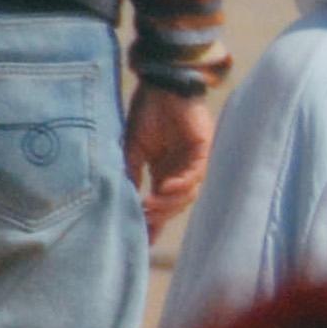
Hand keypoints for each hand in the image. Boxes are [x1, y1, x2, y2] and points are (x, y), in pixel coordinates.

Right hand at [127, 84, 210, 211]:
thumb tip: (123, 199)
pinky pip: (196, 173)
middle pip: (175, 203)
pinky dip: (182, 182)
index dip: (153, 222)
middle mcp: (180, 171)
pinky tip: (167, 187)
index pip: (161, 203)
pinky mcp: (203, 149)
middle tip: (143, 222)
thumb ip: (131, 172)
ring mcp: (193, 162)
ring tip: (150, 206)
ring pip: (187, 193)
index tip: (141, 242)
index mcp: (164, 172)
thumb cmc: (147, 112)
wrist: (161, 86)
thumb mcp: (132, 147)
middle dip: (160, 215)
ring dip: (169, 202)